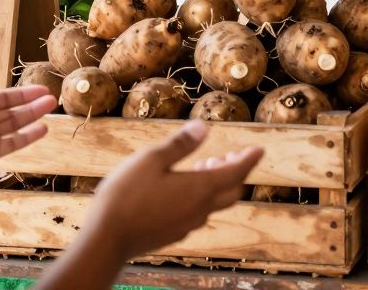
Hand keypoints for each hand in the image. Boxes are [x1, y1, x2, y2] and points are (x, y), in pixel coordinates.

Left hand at [0, 55, 56, 172]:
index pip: (1, 97)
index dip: (21, 93)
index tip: (40, 88)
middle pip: (11, 111)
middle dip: (31, 104)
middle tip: (51, 98)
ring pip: (13, 126)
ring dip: (32, 117)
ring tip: (50, 108)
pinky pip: (10, 145)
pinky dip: (27, 137)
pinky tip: (41, 129)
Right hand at [87, 120, 261, 260]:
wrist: (107, 240)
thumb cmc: (126, 195)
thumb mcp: (151, 159)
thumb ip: (180, 144)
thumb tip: (204, 127)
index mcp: (200, 188)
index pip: (237, 172)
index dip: (250, 159)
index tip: (260, 149)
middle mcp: (200, 209)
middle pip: (232, 191)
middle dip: (236, 172)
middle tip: (229, 155)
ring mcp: (187, 224)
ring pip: (215, 203)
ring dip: (217, 184)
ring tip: (203, 166)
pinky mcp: (174, 233)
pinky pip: (198, 213)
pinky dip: (201, 197)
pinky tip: (182, 188)